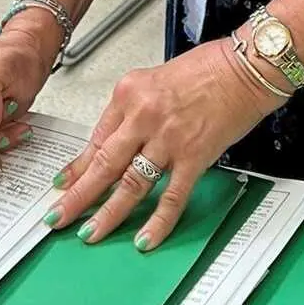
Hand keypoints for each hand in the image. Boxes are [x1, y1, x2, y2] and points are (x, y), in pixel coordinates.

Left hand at [43, 38, 281, 251]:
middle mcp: (143, 114)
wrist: (246, 65)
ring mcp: (168, 137)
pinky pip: (171, 196)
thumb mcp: (157, 80)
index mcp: (130, 92)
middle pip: (103, 164)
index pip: (96, 138)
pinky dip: (157, 222)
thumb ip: (135, 112)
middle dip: (77, 196)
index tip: (63, 185)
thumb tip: (117, 146)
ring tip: (90, 233)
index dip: (77, 167)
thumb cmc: (209, 68)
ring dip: (107, 213)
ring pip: (130, 184)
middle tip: (57, 217)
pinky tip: (145, 238)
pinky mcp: (194, 155)